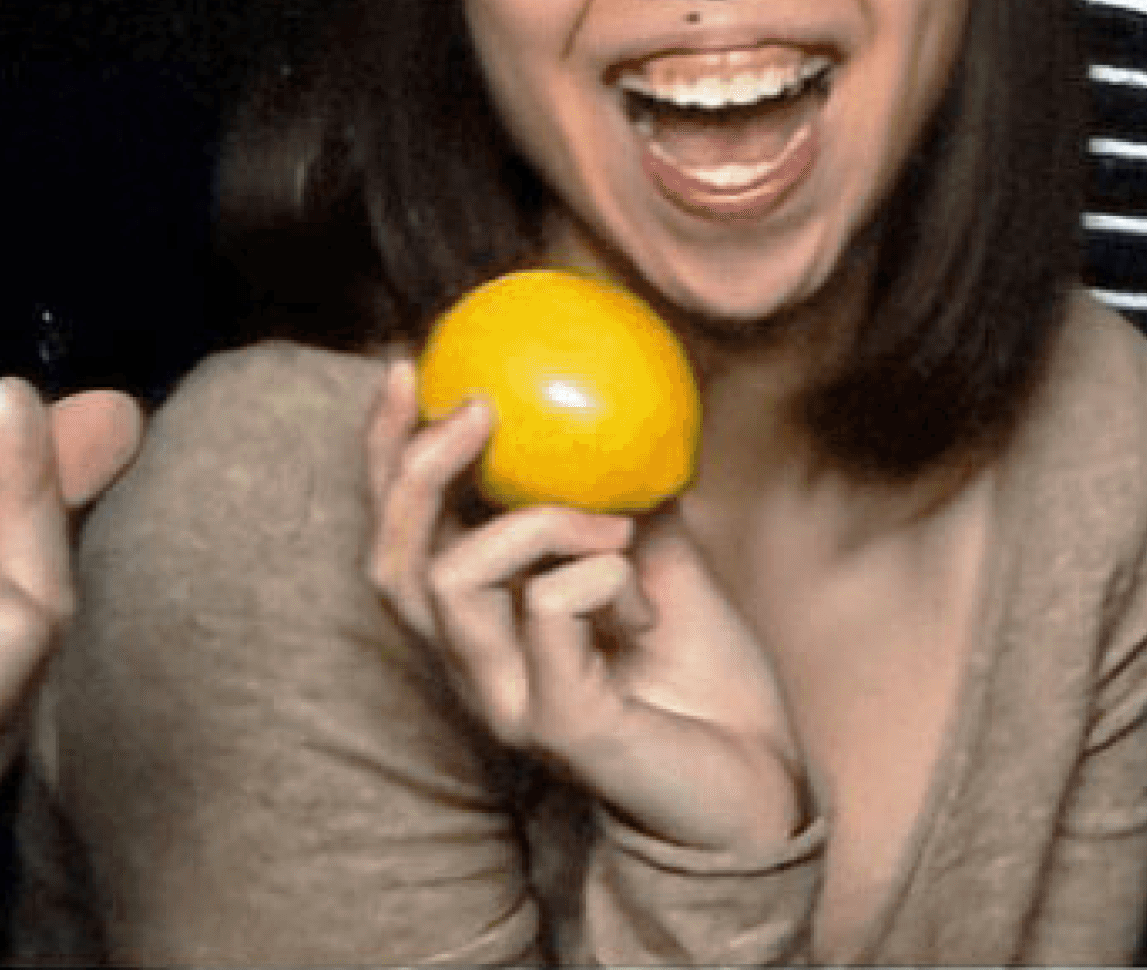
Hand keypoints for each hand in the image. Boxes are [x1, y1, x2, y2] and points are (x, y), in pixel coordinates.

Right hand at [363, 364, 806, 854]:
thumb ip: (618, 496)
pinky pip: (547, 612)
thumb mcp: (659, 561)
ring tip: (609, 526)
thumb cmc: (706, 681)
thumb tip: (617, 401)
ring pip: (454, 581)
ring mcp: (511, 701)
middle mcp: (479, 668)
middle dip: (417, 470)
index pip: (402, 541)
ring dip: (535, 522)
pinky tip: (646, 604)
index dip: (385, 457)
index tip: (412, 367)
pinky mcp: (558, 724)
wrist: (761, 779)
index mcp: (488, 629)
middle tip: (478, 407)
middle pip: (393, 565)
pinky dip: (600, 576)